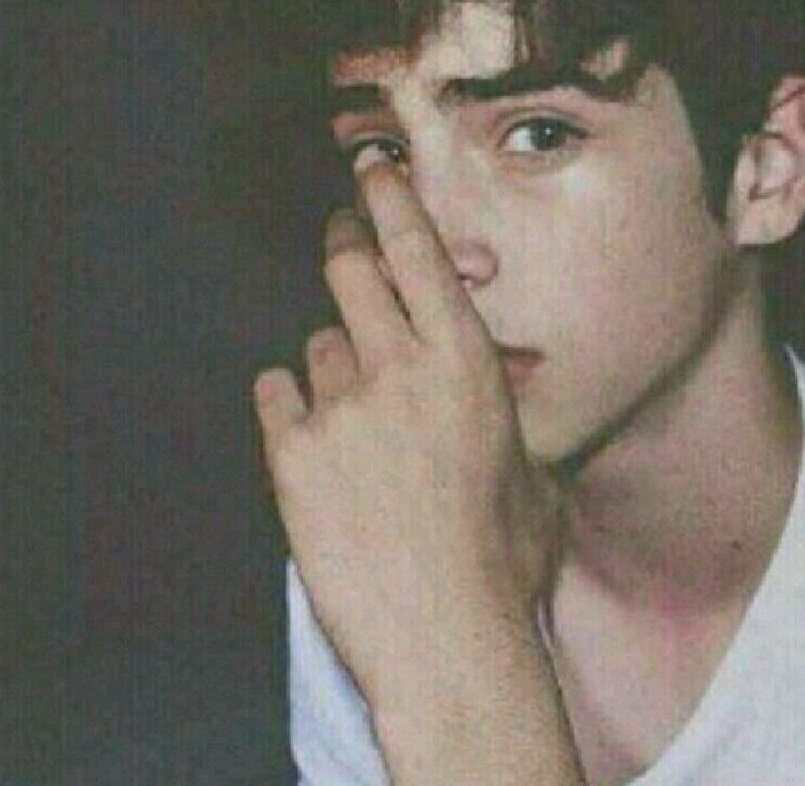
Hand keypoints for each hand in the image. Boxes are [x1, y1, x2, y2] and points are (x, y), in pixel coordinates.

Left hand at [254, 156, 562, 704]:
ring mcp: (341, 407)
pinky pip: (275, 391)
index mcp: (464, 364)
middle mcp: (399, 369)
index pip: (417, 251)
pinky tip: (313, 437)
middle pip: (349, 269)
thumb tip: (490, 392)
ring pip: (317, 343)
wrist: (446, 638)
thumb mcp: (529, 472)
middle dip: (342, 248)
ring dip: (331, 364)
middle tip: (341, 248)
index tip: (369, 167)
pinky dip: (291, 403)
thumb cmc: (502, 560)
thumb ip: (498, 415)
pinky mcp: (292, 453)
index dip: (389, 198)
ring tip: (354, 419)